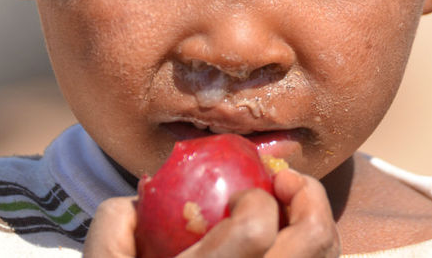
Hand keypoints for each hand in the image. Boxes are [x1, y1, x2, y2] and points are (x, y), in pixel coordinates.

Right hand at [83, 168, 339, 256]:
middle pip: (313, 242)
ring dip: (316, 223)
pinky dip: (314, 250)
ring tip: (290, 209)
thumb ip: (116, 225)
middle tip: (283, 182)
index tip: (239, 197)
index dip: (256, 201)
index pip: (255, 229)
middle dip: (308, 197)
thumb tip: (149, 189)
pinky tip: (287, 241)